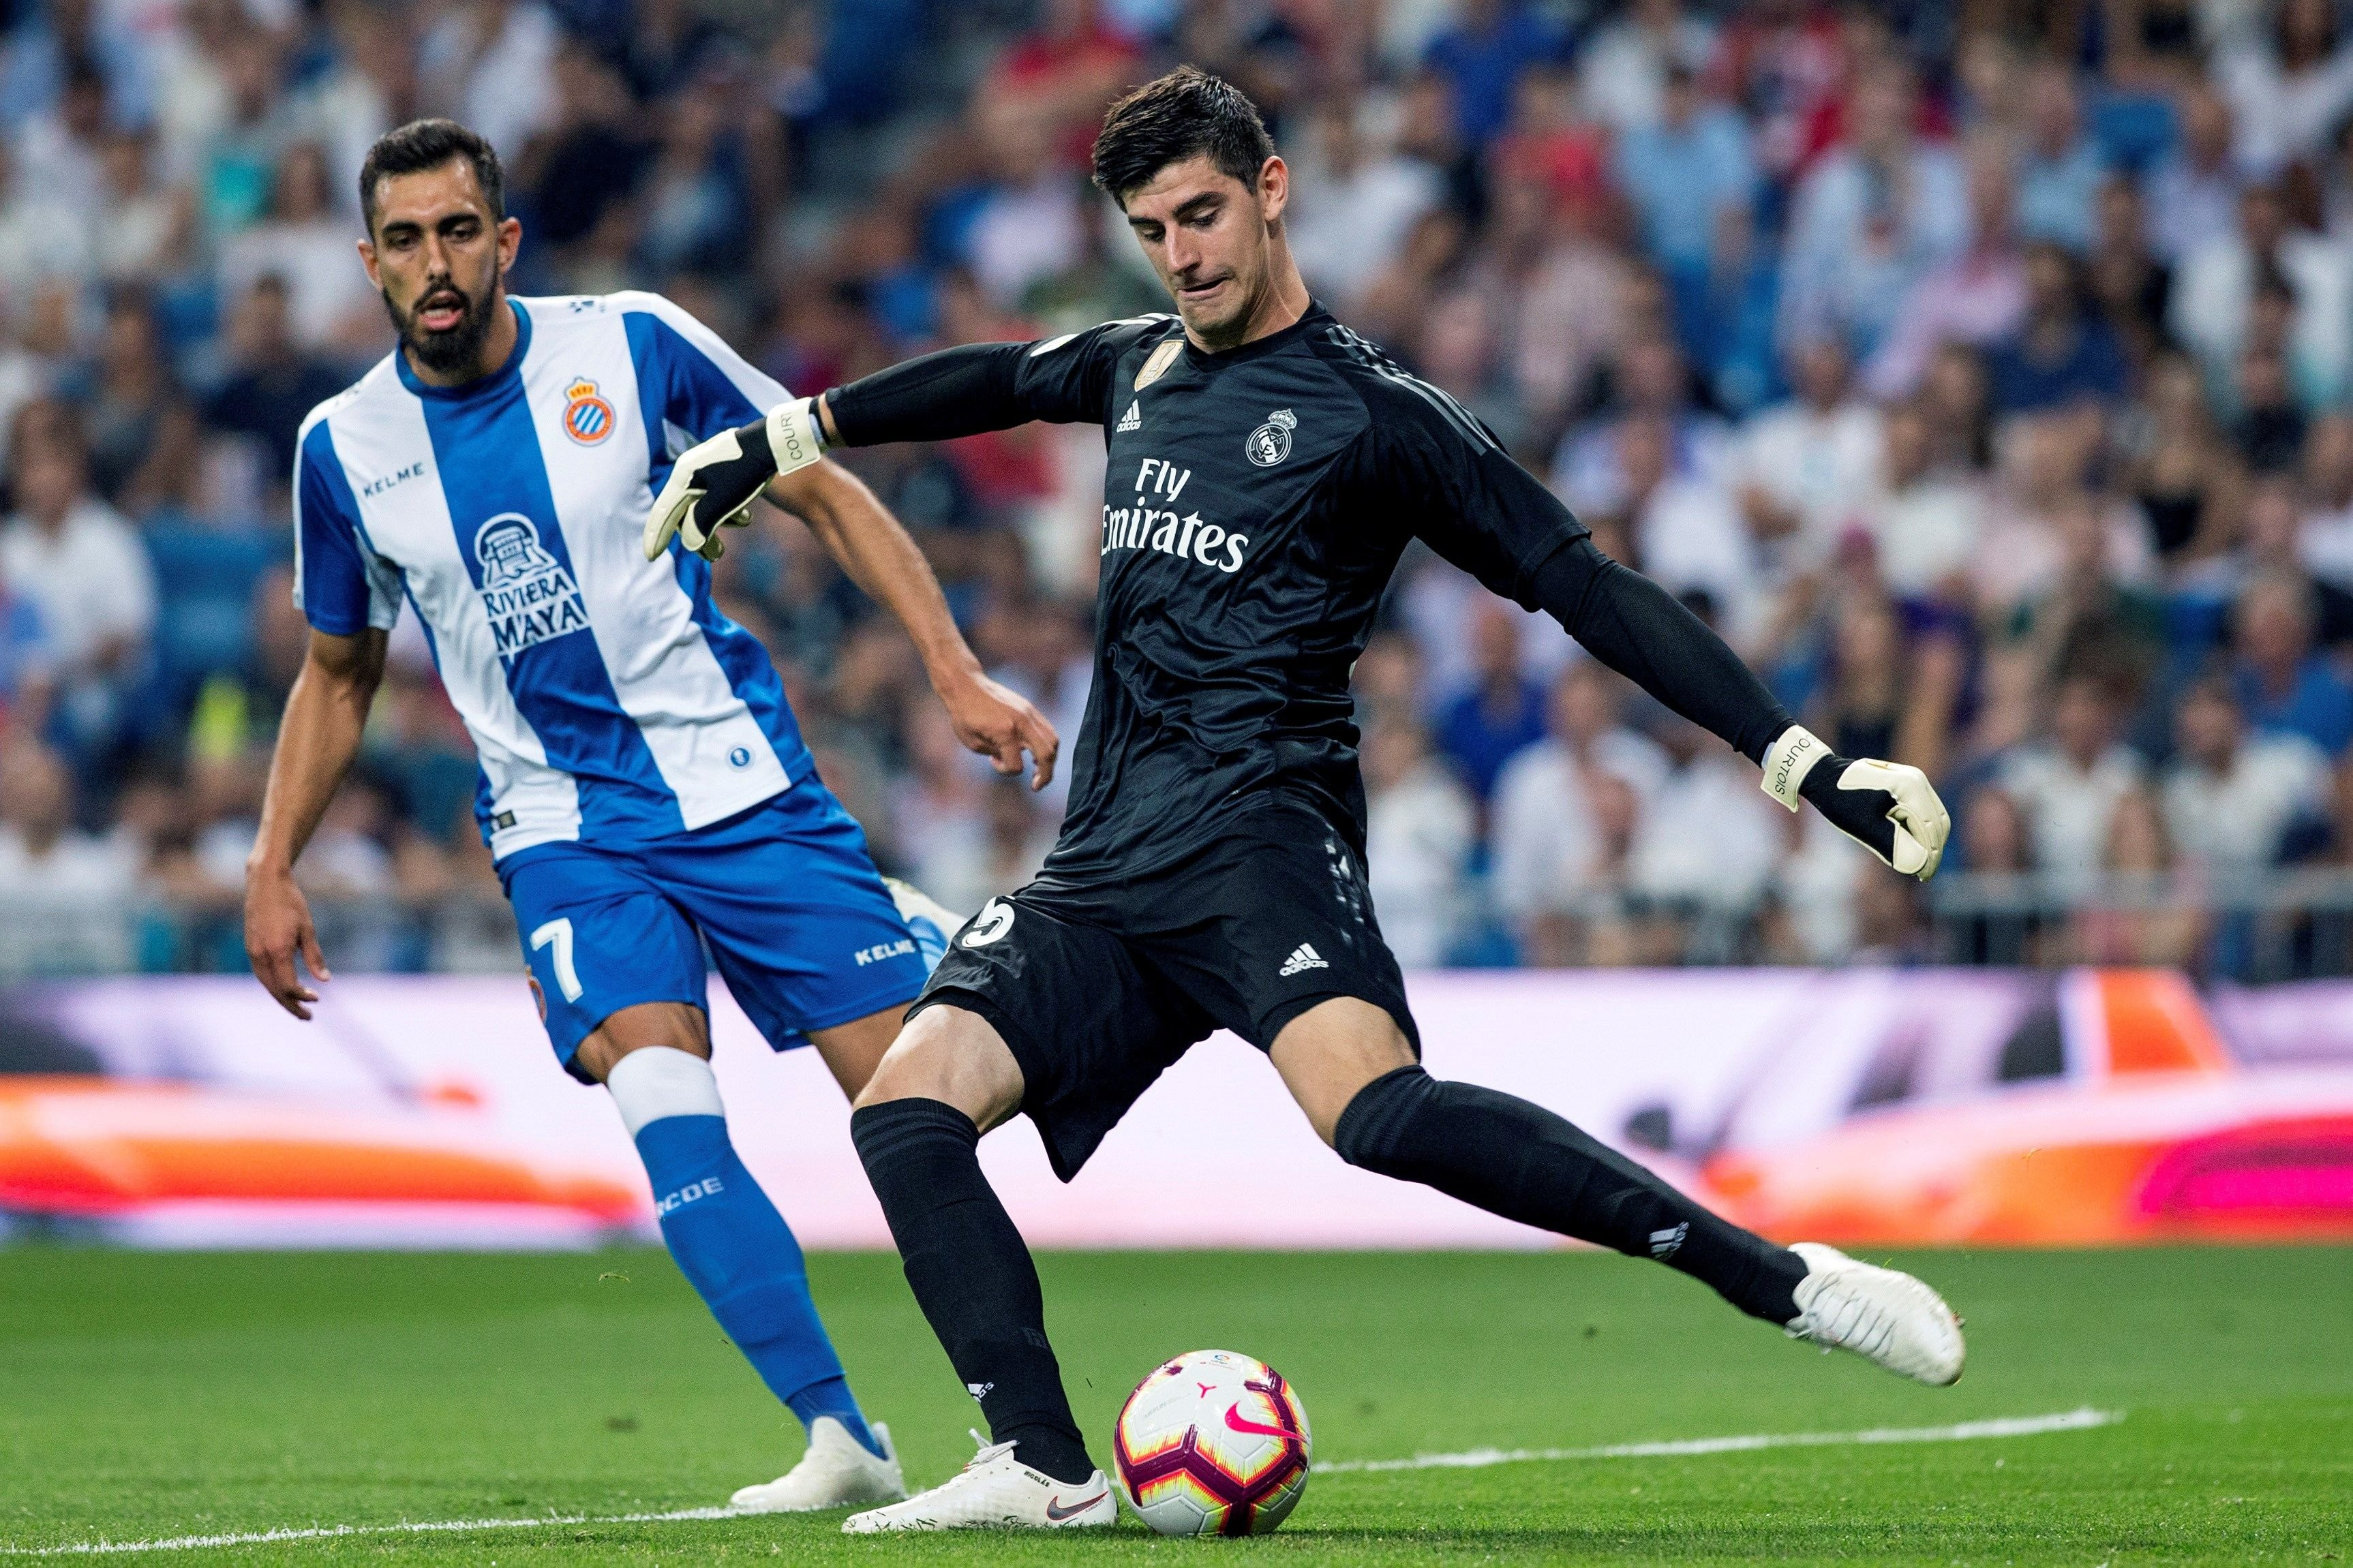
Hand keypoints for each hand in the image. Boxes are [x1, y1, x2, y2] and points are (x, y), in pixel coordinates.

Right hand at [245, 862, 330, 1018]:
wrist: (264, 882)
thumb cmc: (290, 902)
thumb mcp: (307, 928)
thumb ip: (314, 956)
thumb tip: (325, 980)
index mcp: (276, 950)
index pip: (287, 985)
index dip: (302, 996)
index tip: (317, 999)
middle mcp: (260, 954)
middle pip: (274, 989)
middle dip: (291, 1005)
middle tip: (308, 1017)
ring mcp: (252, 951)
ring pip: (265, 983)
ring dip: (280, 998)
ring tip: (297, 1008)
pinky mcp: (250, 947)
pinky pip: (260, 973)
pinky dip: (272, 984)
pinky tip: (283, 988)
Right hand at [642, 398, 828, 560]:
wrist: (777, 444)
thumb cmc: (747, 471)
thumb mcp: (721, 502)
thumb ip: (700, 525)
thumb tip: (690, 544)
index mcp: (685, 476)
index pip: (665, 512)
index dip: (657, 535)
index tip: (650, 556)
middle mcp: (691, 471)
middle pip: (685, 512)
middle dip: (699, 536)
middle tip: (715, 556)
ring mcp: (709, 470)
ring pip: (704, 507)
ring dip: (717, 526)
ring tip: (734, 536)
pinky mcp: (726, 472)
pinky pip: (718, 499)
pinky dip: (728, 513)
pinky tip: (745, 518)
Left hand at [940, 670, 1059, 789]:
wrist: (967, 685)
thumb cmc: (964, 716)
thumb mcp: (973, 743)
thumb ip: (997, 755)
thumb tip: (1013, 758)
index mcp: (1005, 733)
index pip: (1016, 766)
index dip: (1005, 771)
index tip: (992, 761)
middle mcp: (1022, 723)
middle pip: (1047, 754)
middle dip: (1045, 775)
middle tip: (1037, 786)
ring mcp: (1029, 714)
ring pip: (1053, 741)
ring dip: (1049, 759)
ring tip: (1039, 769)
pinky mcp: (1030, 709)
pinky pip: (1047, 729)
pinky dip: (1046, 744)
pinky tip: (1036, 751)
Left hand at [1760, 724, 1949, 879]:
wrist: (1823, 776)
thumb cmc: (1840, 801)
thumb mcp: (1864, 827)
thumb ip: (1893, 845)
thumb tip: (1919, 865)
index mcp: (1909, 787)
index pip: (1930, 829)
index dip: (1929, 857)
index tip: (1923, 877)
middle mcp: (1917, 779)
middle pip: (1938, 823)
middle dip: (1932, 850)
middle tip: (1922, 874)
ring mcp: (1914, 779)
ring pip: (1934, 817)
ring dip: (1929, 841)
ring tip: (1919, 864)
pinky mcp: (1909, 783)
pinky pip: (1924, 810)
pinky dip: (1921, 829)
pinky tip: (1912, 846)